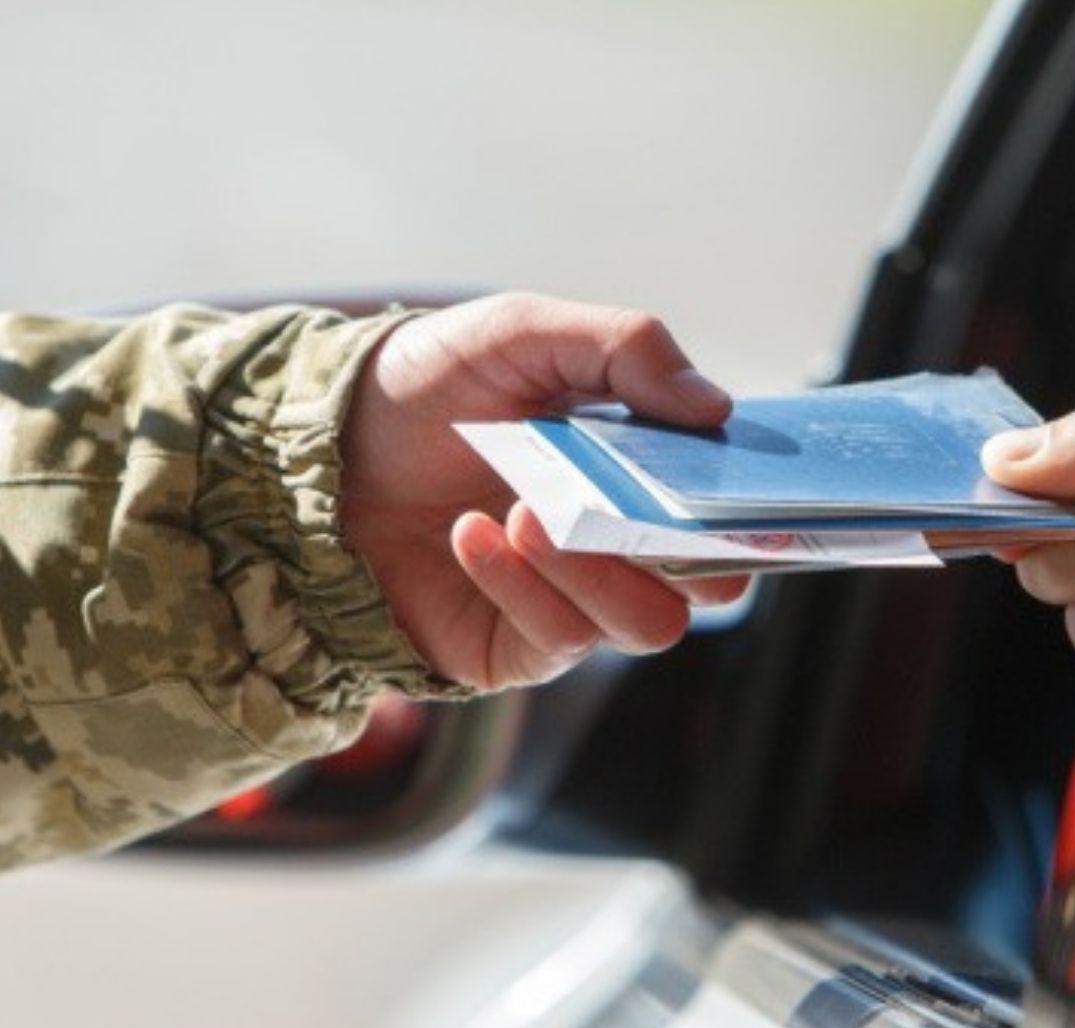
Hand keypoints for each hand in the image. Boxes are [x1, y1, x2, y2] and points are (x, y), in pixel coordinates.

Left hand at [338, 293, 748, 690]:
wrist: (318, 449)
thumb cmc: (427, 388)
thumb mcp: (522, 334)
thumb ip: (624, 348)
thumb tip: (716, 406)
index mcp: (643, 468)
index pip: (734, 506)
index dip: (756, 505)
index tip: (741, 484)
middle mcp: (623, 541)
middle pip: (715, 581)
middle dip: (690, 551)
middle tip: (639, 508)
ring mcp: (576, 598)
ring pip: (649, 623)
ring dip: (598, 570)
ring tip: (530, 513)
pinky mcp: (519, 646)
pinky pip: (560, 638)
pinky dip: (521, 583)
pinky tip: (472, 534)